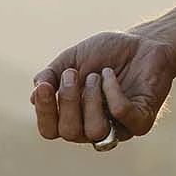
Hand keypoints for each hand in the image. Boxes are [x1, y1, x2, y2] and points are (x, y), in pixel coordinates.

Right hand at [29, 28, 175, 149]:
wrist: (142, 42)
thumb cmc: (106, 54)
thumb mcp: (71, 59)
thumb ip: (50, 76)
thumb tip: (34, 97)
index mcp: (73, 117)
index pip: (50, 131)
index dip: (44, 112)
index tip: (44, 86)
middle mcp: (93, 128)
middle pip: (70, 133)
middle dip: (68, 101)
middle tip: (74, 74)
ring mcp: (119, 128)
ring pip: (95, 131)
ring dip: (91, 98)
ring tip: (96, 76)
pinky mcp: (142, 121)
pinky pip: (121, 115)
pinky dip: (112, 92)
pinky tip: (111, 75)